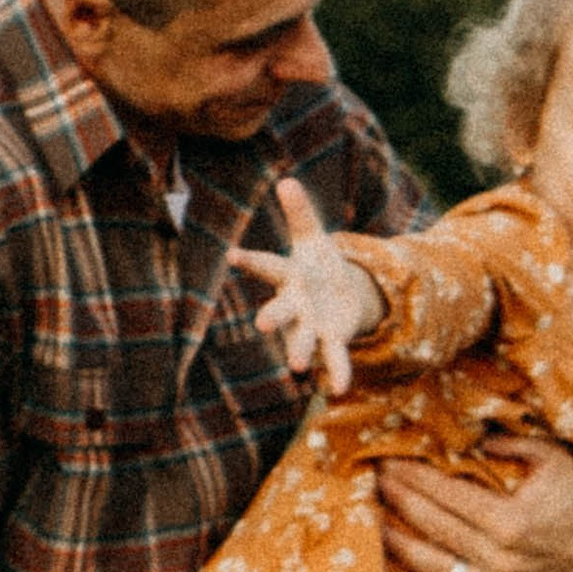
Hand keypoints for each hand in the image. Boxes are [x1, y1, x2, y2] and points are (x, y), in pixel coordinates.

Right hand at [231, 176, 383, 394]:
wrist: (340, 296)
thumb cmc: (319, 265)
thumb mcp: (313, 238)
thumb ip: (301, 214)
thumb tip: (287, 180)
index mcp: (289, 276)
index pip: (267, 266)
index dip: (250, 260)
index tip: (232, 255)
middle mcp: (295, 304)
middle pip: (280, 311)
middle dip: (272, 316)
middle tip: (261, 325)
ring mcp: (311, 325)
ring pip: (303, 339)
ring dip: (299, 351)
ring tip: (296, 366)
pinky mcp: (332, 340)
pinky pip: (335, 359)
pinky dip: (338, 374)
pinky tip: (338, 391)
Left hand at [374, 434, 572, 571]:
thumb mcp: (553, 459)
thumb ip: (509, 445)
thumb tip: (467, 439)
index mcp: (508, 519)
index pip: (445, 493)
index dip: (412, 476)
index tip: (386, 461)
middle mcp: (499, 557)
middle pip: (432, 525)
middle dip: (397, 500)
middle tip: (371, 482)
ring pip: (434, 566)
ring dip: (398, 545)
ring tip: (372, 526)